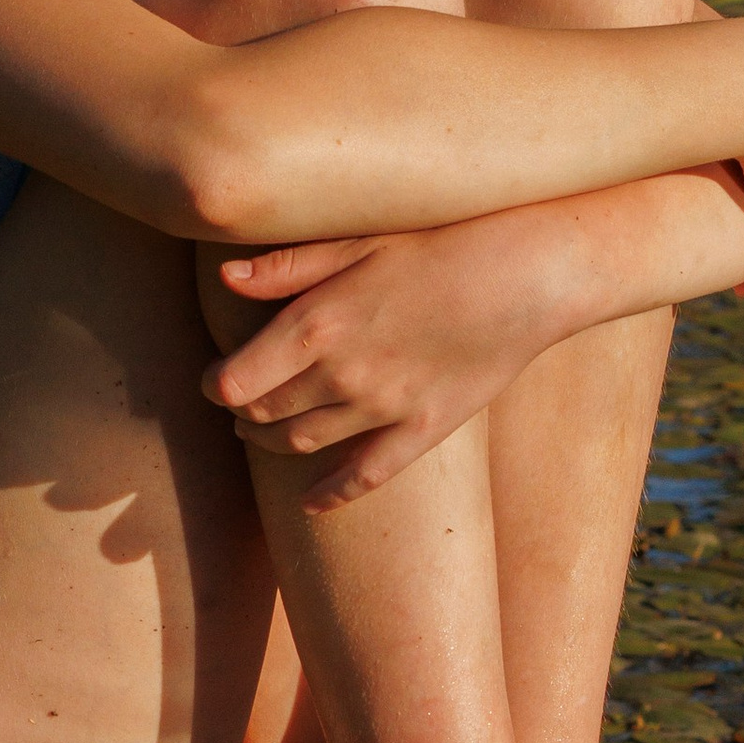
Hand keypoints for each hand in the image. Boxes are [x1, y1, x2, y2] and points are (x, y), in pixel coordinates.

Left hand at [207, 218, 552, 508]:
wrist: (527, 274)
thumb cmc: (441, 242)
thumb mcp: (360, 241)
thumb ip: (289, 267)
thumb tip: (226, 277)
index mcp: (317, 323)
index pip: (236, 379)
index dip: (216, 384)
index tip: (216, 376)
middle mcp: (342, 373)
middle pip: (264, 412)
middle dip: (241, 410)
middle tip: (239, 399)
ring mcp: (382, 407)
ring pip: (302, 443)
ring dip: (272, 441)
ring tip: (263, 430)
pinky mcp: (422, 429)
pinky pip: (365, 476)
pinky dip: (330, 494)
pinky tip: (311, 502)